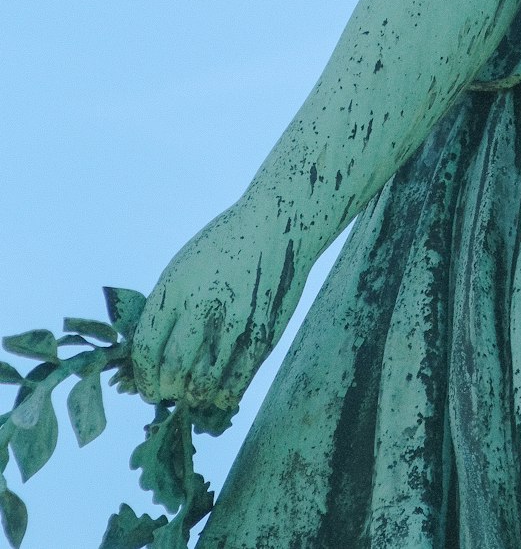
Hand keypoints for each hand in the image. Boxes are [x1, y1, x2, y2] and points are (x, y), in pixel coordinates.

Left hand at [131, 199, 305, 413]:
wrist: (276, 223)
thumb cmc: (224, 246)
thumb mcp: (184, 267)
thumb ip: (167, 309)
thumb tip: (150, 359)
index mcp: (174, 288)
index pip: (146, 350)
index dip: (144, 378)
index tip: (148, 387)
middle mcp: (202, 306)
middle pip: (173, 371)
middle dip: (167, 390)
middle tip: (171, 392)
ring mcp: (234, 321)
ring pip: (205, 384)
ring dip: (195, 397)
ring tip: (195, 394)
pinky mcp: (263, 332)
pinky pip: (237, 381)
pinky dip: (225, 395)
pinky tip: (220, 393)